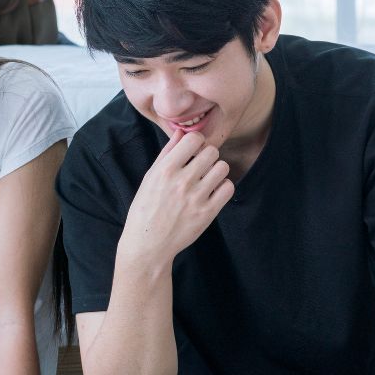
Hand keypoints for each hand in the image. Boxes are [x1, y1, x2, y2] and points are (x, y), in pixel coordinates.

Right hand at [119, 131, 233, 264]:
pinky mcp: (207, 213)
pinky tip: (213, 191)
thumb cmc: (146, 207)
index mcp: (165, 170)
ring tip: (208, 178)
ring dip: (217, 170)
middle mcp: (182, 182)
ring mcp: (196, 198)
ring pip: (223, 167)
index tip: (194, 150)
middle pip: (212, 151)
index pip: (194, 139)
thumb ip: (167, 153)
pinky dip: (223, 187)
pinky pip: (228, 188)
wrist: (148, 243)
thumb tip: (181, 131)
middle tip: (202, 165)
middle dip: (208, 155)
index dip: (197, 142)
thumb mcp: (150, 177)